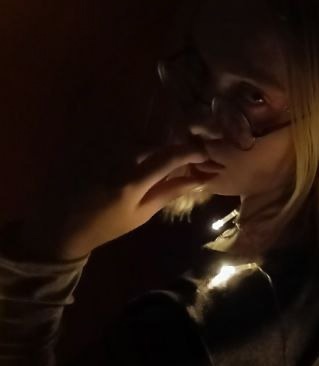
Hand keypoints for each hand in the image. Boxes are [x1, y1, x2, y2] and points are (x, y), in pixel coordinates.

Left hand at [17, 131, 221, 260]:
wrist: (63, 224)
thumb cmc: (105, 226)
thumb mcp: (140, 215)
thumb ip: (169, 192)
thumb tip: (198, 179)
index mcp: (132, 180)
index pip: (170, 157)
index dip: (193, 153)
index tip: (207, 154)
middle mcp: (121, 158)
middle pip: (158, 143)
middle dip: (179, 147)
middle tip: (196, 155)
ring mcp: (108, 149)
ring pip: (144, 139)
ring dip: (163, 146)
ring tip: (175, 157)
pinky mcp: (98, 145)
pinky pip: (128, 140)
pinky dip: (144, 145)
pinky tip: (150, 156)